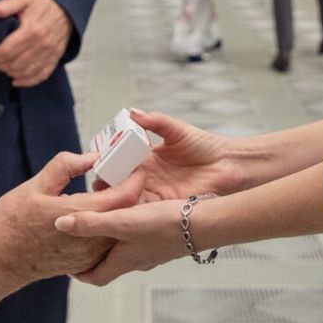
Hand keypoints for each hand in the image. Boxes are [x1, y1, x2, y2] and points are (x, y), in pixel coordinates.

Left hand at [0, 0, 72, 86]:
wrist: (67, 9)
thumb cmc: (42, 4)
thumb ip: (7, 5)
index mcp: (32, 30)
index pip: (7, 50)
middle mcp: (42, 44)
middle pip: (14, 63)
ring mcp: (49, 53)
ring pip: (25, 71)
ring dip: (10, 72)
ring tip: (2, 66)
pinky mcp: (55, 58)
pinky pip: (41, 75)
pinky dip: (27, 81)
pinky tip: (16, 80)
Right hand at [0, 152, 141, 321]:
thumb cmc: (10, 223)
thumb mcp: (34, 186)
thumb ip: (65, 167)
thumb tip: (92, 156)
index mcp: (79, 215)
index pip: (124, 197)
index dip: (133, 178)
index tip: (132, 166)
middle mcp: (90, 240)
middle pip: (126, 213)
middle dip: (128, 191)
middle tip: (120, 174)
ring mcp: (89, 256)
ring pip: (118, 229)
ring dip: (118, 210)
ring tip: (106, 191)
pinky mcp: (85, 264)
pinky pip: (106, 242)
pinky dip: (107, 226)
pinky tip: (94, 213)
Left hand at [57, 197, 189, 286]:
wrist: (206, 224)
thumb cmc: (165, 225)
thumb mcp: (122, 222)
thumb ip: (91, 224)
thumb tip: (59, 226)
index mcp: (124, 260)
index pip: (96, 277)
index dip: (79, 274)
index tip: (66, 265)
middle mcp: (138, 259)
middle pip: (109, 264)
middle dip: (92, 256)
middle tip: (77, 243)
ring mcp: (153, 250)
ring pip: (126, 250)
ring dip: (111, 242)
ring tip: (100, 224)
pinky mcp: (165, 238)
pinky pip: (141, 238)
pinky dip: (129, 230)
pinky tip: (131, 212)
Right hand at [107, 109, 240, 201]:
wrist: (227, 164)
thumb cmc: (204, 145)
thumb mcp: (176, 130)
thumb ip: (155, 121)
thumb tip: (133, 112)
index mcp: (146, 158)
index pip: (120, 161)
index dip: (108, 163)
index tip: (96, 161)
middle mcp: (147, 177)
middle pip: (119, 183)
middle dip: (105, 185)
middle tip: (96, 184)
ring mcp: (154, 192)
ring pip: (127, 199)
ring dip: (115, 199)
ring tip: (103, 198)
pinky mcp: (164, 205)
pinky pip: (143, 210)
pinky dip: (131, 211)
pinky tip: (122, 209)